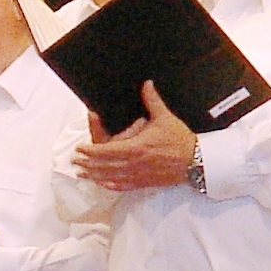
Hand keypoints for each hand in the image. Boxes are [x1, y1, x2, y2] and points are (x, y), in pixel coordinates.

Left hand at [74, 82, 198, 191]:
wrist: (196, 161)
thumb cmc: (180, 140)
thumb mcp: (165, 117)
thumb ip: (152, 101)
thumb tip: (146, 84)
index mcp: (136, 147)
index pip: (106, 150)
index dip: (90, 151)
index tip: (79, 149)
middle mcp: (134, 163)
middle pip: (104, 166)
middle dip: (87, 164)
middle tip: (74, 162)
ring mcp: (139, 175)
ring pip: (111, 178)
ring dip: (95, 176)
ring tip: (82, 174)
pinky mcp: (145, 182)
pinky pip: (124, 186)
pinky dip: (111, 185)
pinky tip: (103, 184)